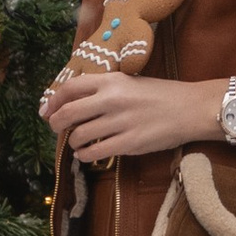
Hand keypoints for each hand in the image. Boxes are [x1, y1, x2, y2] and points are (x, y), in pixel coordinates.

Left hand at [40, 70, 213, 164]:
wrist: (189, 109)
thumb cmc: (159, 95)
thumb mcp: (129, 82)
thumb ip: (103, 89)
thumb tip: (72, 103)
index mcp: (111, 81)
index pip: (70, 88)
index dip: (52, 101)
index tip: (46, 111)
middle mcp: (112, 99)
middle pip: (68, 113)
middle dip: (56, 123)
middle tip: (56, 128)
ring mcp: (120, 122)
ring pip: (79, 136)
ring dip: (73, 142)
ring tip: (78, 142)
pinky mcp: (129, 143)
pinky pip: (95, 152)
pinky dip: (85, 155)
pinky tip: (87, 153)